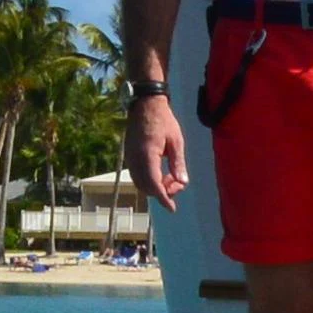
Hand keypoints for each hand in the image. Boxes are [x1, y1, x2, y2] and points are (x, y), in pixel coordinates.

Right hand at [132, 88, 187, 208]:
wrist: (145, 104)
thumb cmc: (164, 120)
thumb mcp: (176, 140)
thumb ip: (178, 163)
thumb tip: (182, 182)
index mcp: (148, 155)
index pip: (154, 184)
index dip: (163, 198)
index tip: (172, 208)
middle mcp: (135, 159)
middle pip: (146, 187)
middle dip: (162, 192)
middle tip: (177, 183)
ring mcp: (130, 157)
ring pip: (140, 183)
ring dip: (154, 186)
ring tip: (170, 177)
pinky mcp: (129, 155)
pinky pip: (136, 175)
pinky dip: (148, 180)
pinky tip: (160, 172)